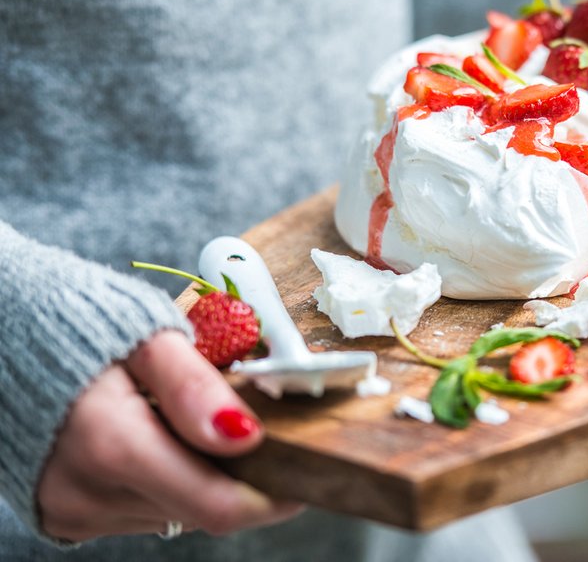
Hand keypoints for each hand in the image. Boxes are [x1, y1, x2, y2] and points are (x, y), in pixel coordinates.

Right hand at [38, 330, 303, 541]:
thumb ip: (193, 385)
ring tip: (190, 421)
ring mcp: (75, 508)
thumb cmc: (80, 324)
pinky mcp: (66, 516)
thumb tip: (245, 435)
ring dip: (201, 474)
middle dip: (241, 477)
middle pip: (201, 508)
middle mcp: (88, 491)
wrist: (3, 333)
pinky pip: (145, 509)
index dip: (273, 496)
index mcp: (110, 443)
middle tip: (254, 430)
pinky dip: (167, 478)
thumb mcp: (146, 334)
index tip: (305, 472)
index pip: (216, 504)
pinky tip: (155, 437)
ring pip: (176, 511)